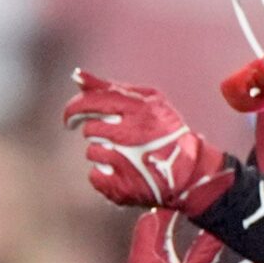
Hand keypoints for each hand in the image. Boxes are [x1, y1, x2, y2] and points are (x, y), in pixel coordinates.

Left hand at [65, 70, 234, 213]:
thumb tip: (77, 76)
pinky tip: (122, 173)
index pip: (92, 102)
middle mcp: (131, 134)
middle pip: (91, 129)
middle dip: (99, 133)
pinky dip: (105, 176)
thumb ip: (111, 87)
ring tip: (126, 157)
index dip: (75, 109)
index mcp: (139, 110)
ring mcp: (126, 162)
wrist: (192, 173)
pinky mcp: (123, 186)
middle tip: (114, 138)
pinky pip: (95, 176)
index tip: (71, 118)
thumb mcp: (148, 100)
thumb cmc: (167, 132)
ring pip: (93, 152)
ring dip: (103, 154)